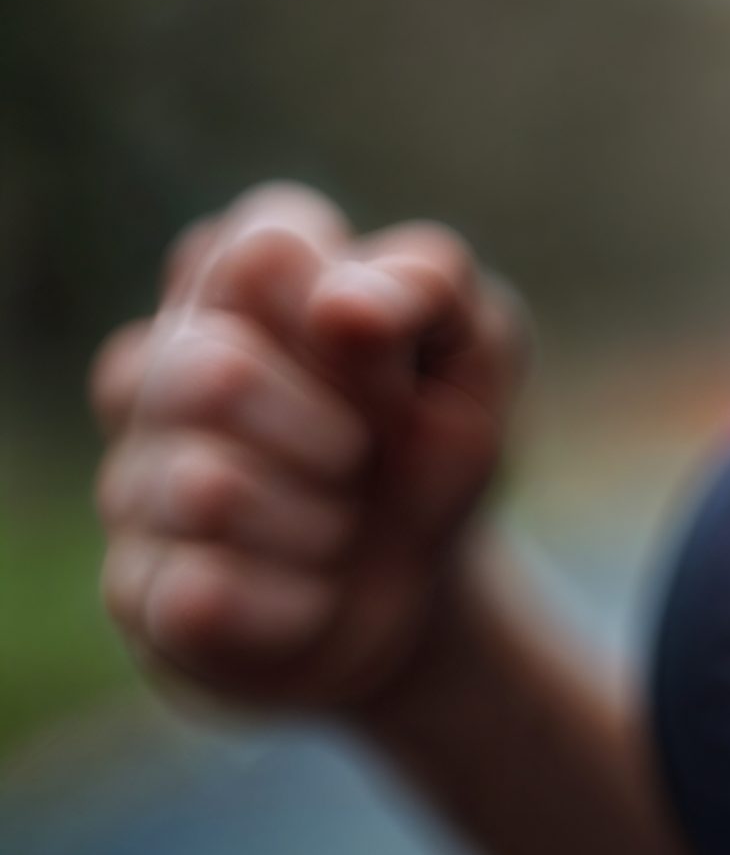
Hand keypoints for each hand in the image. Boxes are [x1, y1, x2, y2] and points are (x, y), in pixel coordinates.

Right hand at [91, 182, 523, 715]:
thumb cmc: (430, 442)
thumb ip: (430, 291)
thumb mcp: (473, 355)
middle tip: (364, 458)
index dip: (352, 317)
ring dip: (320, 524)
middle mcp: (154, 370)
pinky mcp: (136, 592)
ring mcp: (132, 481)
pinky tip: (310, 593)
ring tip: (341, 529)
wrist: (418, 588)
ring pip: (203, 491)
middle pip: (214, 375)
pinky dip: (293, 603)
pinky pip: (200, 596)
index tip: (394, 360)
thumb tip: (342, 304)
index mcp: (238, 284)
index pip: (263, 252)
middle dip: (334, 435)